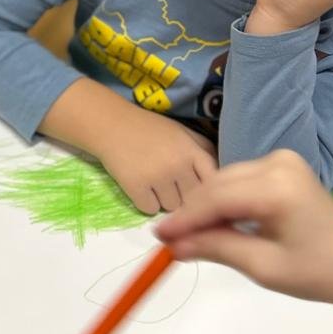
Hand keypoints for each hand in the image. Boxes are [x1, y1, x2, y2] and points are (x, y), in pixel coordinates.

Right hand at [98, 113, 217, 215]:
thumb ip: (203, 151)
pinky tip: (140, 187)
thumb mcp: (182, 132)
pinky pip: (150, 209)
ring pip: (172, 208)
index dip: (208, 190)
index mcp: (192, 150)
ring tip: (154, 184)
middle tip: (172, 186)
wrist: (110, 124)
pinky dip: (145, 202)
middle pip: (193, 199)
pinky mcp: (136, 187)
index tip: (200, 191)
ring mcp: (157, 177)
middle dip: (185, 197)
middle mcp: (178, 164)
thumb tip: (222, 176)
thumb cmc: (148, 129)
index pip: (212, 181)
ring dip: (165, 201)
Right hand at [156, 150, 332, 330]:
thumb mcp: (262, 267)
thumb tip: (173, 246)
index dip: (184, 219)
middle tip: (166, 240)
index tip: (158, 238)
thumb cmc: (315, 272)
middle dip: (191, 212)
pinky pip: (239, 179)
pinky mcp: (282, 163)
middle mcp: (278, 163)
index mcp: (278, 188)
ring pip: (225, 179)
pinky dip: (223, 198)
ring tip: (186, 234)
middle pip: (218, 184)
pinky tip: (213, 221)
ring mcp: (282, 159)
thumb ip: (215, 248)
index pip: (216, 199)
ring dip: (205, 204)